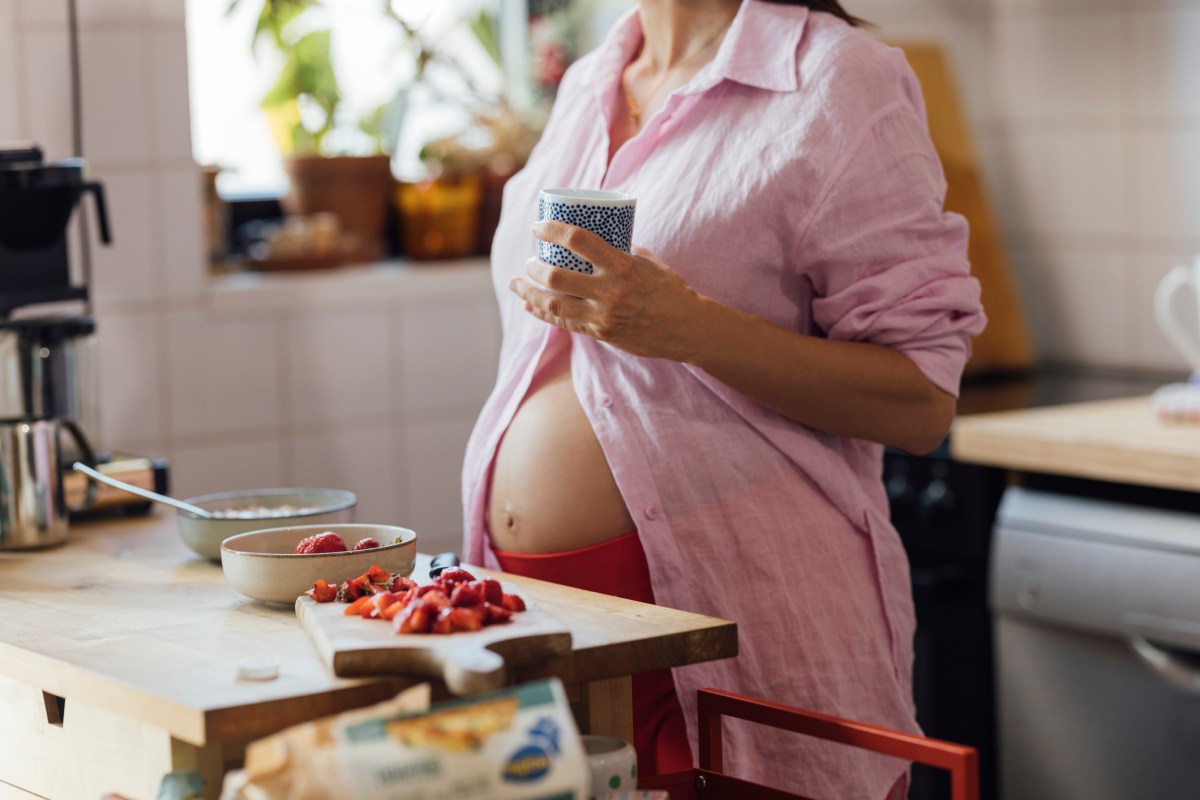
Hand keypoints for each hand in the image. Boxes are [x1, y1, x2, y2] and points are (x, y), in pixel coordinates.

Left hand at [511, 220, 705, 360]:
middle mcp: (610, 291)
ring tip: (517, 283)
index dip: (552, 230)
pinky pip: (564, 324)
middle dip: (534, 266)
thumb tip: (600, 241)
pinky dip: (543, 313)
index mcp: (623, 266)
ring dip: (529, 293)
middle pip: (556, 276)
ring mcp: (603, 316)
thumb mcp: (650, 263)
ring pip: (553, 304)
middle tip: (530, 259)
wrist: (687, 329)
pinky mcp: (601, 334)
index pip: (579, 240)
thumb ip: (623, 252)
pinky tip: (530, 305)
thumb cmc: (671, 290)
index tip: (538, 226)